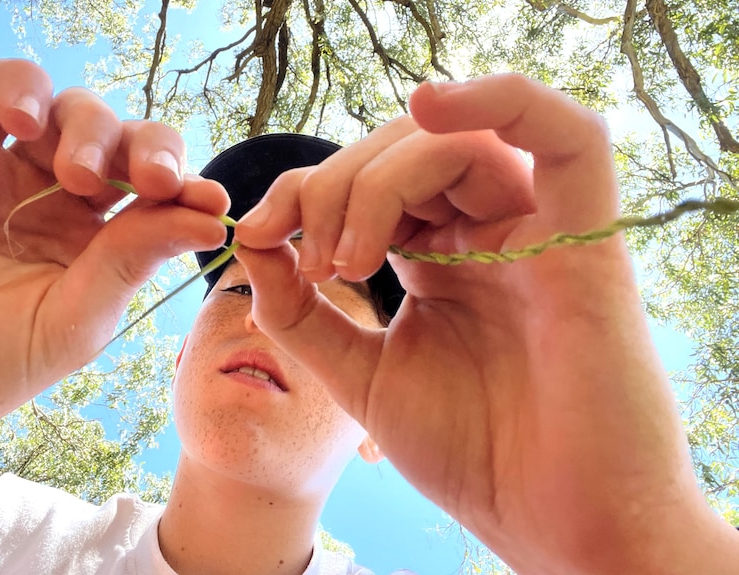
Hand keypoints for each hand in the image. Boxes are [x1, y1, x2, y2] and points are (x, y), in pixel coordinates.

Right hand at [0, 59, 227, 470]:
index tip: (211, 199)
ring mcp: (9, 175)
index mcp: (100, 254)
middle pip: (128, 147)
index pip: (161, 203)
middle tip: (151, 180)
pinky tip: (24, 125)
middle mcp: (62, 210)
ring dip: (92, 126)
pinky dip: (23, 90)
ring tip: (77, 173)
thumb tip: (213, 220)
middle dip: (150, 152)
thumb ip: (130, 265)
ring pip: (73, 112)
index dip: (190, 190)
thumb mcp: (66, 326)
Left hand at [234, 76, 738, 572]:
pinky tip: (430, 111)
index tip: (254, 233)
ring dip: (379, 178)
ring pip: (459, 144)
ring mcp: (541, 232)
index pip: (370, 183)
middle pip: (407, 153)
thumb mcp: (361, 377)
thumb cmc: (470, 454)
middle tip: (301, 252)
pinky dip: (505, 101)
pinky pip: (572, 138)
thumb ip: (304, 313)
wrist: (553, 523)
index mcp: (442, 259)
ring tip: (346, 258)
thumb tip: (251, 244)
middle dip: (333, 186)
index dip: (303, 192)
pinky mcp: (590, 241)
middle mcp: (490, 234)